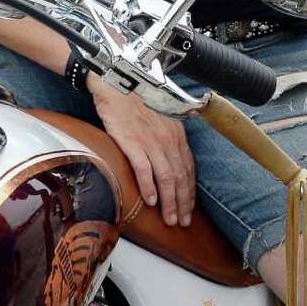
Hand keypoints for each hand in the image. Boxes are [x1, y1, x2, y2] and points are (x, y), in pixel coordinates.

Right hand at [89, 77, 195, 225]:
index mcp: (176, 134)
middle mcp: (168, 139)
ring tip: (169, 219)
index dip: (190, 192)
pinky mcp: (132, 141)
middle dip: (183, 202)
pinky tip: (150, 201)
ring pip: (166, 177)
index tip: (189, 209)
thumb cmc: (136, 100)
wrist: (116, 83)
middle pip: (180, 176)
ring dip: (169, 201)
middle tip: (182, 222)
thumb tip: (169, 159)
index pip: (188, 168)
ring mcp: (151, 140)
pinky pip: (144, 168)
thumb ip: (167, 138)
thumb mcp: (161, 117)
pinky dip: (149, 186)